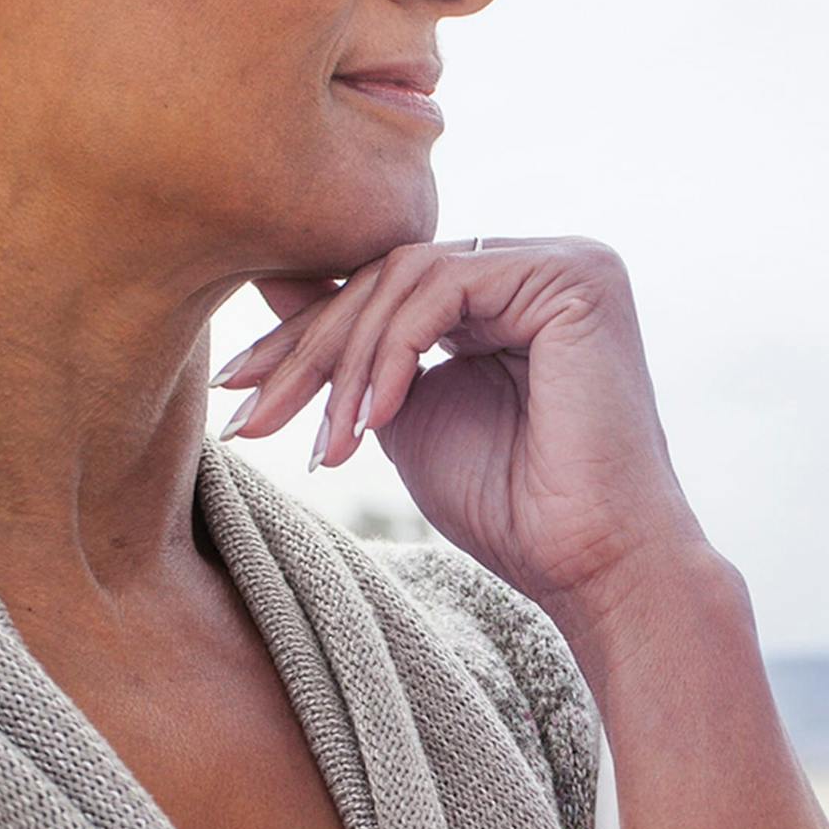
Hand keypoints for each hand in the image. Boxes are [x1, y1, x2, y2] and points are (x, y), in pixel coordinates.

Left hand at [212, 235, 722, 650]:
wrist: (593, 568)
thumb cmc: (509, 509)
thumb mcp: (397, 414)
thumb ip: (349, 348)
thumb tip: (267, 274)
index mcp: (502, 290)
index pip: (381, 287)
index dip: (304, 337)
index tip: (234, 389)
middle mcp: (535, 261)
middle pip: (386, 275)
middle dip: (310, 351)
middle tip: (253, 418)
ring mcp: (560, 260)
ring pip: (405, 277)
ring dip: (348, 362)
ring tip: (327, 443)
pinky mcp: (572, 275)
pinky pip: (443, 289)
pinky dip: (394, 353)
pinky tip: (376, 420)